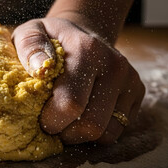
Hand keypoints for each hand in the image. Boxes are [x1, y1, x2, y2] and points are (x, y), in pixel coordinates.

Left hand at [12, 17, 144, 144]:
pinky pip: (117, 130)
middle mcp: (114, 65)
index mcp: (86, 50)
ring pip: (106, 133)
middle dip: (65, 133)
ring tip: (66, 121)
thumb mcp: (29, 32)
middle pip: (91, 124)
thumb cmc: (50, 39)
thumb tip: (40, 69)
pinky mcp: (137, 92)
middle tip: (51, 124)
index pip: (71, 103)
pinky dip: (97, 132)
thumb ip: (29, 46)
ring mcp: (129, 79)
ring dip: (81, 136)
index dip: (51, 121)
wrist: (80, 31)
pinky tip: (82, 117)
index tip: (39, 117)